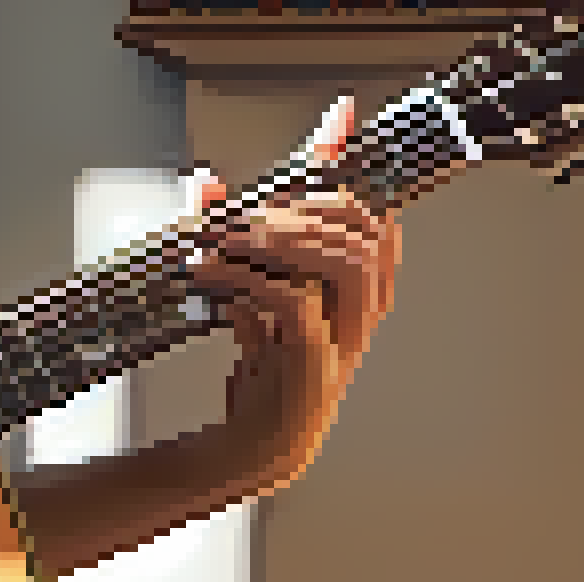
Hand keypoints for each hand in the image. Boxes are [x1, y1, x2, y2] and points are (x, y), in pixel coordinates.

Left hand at [186, 95, 399, 480]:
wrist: (249, 447)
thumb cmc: (262, 372)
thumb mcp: (254, 297)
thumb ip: (241, 243)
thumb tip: (207, 180)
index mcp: (359, 301)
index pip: (376, 227)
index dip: (353, 178)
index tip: (330, 132)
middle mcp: (360, 319)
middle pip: (367, 237)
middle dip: (309, 209)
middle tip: (249, 212)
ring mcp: (343, 343)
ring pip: (347, 263)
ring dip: (287, 237)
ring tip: (230, 237)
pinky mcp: (311, 365)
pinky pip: (294, 303)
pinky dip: (248, 279)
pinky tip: (210, 274)